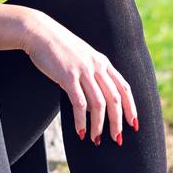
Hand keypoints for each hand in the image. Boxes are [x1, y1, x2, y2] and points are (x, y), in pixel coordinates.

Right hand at [18, 9, 138, 144]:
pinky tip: (80, 132)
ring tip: (96, 140)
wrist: (39, 32)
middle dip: (118, 122)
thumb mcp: (82, 58)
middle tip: (117, 140)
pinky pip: (79, 103)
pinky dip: (81, 120)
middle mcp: (97, 66)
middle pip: (115, 99)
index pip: (124, 88)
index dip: (131, 107)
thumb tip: (96, 102)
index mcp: (102, 62)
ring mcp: (83, 71)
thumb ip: (92, 75)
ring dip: (99, 125)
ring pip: (99, 104)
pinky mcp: (67, 76)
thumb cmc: (58, 47)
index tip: (134, 124)